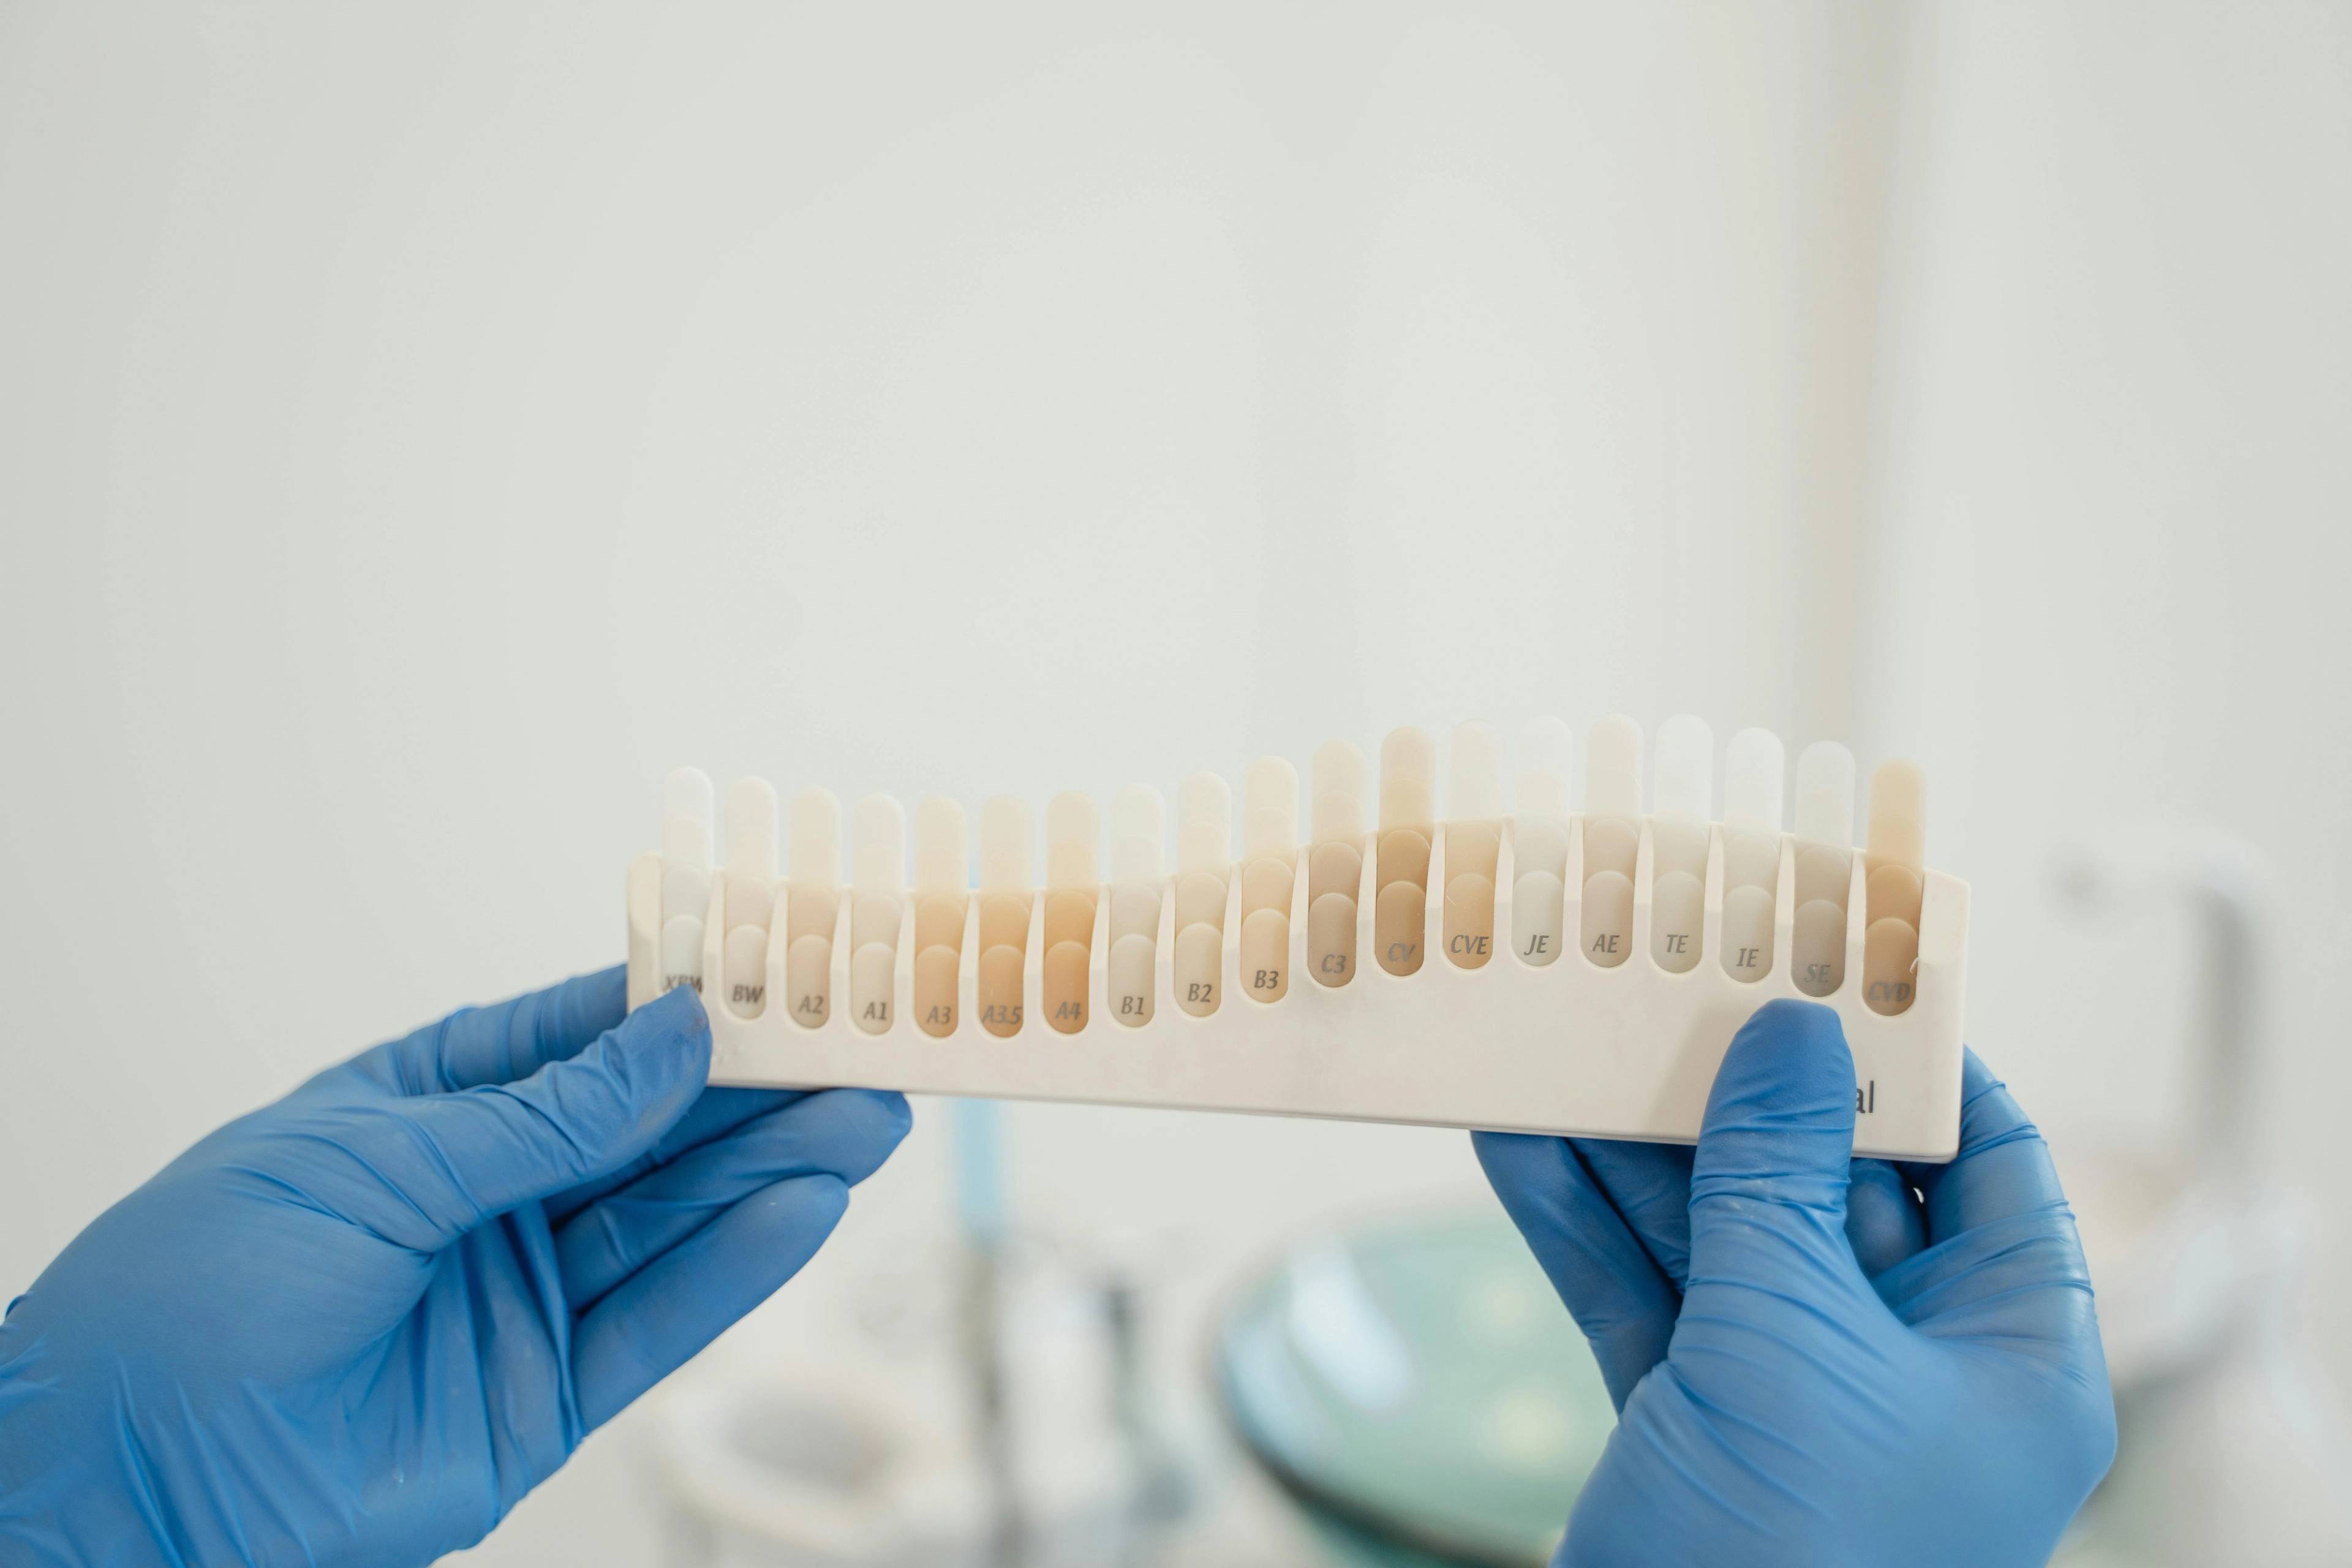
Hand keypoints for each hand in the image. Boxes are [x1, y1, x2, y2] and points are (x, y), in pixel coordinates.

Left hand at [0, 968, 908, 1566]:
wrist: (125, 1487)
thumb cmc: (186, 1300)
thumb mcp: (368, 1167)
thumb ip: (539, 1117)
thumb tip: (672, 1039)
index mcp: (419, 1115)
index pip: (572, 1042)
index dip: (673, 1008)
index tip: (774, 968)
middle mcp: (480, 1201)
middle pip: (645, 1133)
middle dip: (754, 1091)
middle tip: (862, 1048)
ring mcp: (516, 1298)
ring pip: (669, 1221)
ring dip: (771, 1170)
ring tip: (867, 1119)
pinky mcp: (543, 1397)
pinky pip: (655, 1321)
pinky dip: (733, 1270)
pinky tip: (803, 1212)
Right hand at [1475, 999, 2114, 1566]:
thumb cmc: (1789, 1561)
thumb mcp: (1789, 1339)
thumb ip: (1776, 1177)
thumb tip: (1788, 1029)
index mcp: (2003, 1353)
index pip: (1990, 1161)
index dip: (1917, 1059)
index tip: (1834, 962)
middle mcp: (1907, 1367)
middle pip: (1828, 1182)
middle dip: (1737, 1089)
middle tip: (1665, 981)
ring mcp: (1790, 1395)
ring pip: (1715, 1230)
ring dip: (1632, 1144)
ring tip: (1562, 1037)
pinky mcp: (1689, 1422)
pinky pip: (1639, 1294)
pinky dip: (1578, 1221)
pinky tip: (1515, 1141)